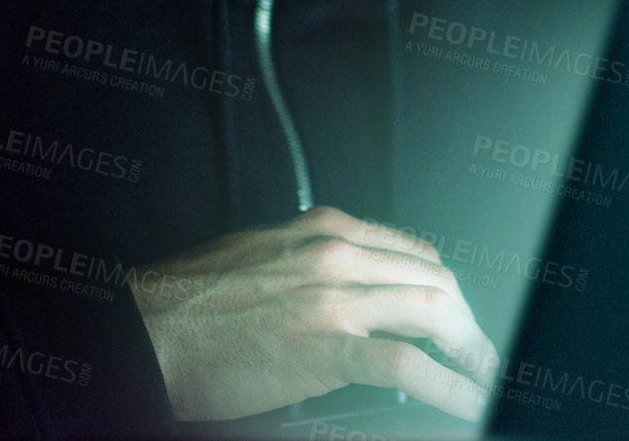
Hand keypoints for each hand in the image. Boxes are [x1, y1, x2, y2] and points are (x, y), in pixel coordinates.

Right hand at [126, 206, 497, 420]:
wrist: (145, 330)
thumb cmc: (191, 303)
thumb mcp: (264, 258)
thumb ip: (315, 268)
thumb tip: (356, 297)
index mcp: (324, 229)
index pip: (414, 252)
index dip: (446, 289)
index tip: (458, 317)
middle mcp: (337, 251)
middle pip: (434, 278)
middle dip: (467, 321)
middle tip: (480, 354)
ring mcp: (333, 295)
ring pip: (433, 310)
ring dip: (470, 349)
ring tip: (484, 378)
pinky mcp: (325, 343)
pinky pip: (406, 363)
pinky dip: (449, 384)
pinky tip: (467, 400)